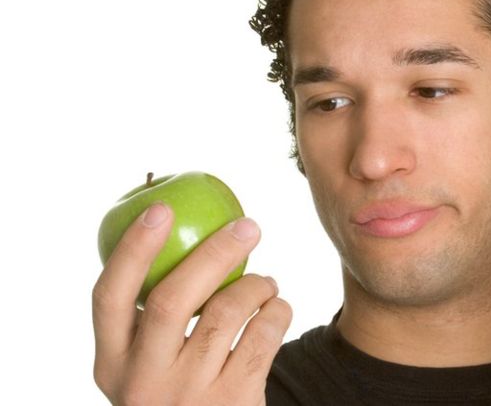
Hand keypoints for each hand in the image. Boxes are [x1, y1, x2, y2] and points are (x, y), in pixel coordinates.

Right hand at [92, 202, 291, 404]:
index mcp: (111, 365)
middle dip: (214, 252)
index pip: (109, 297)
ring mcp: (189, 395)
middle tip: (248, 225)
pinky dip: (277, 310)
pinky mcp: (235, 401)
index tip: (160, 209)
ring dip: (255, 283)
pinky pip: (263, 335)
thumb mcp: (149, 366)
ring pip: (227, 312)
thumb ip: (151, 318)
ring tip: (266, 282)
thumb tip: (172, 227)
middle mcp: (143, 382)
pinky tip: (277, 308)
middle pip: (172, 299)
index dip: (132, 249)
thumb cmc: (182, 388)